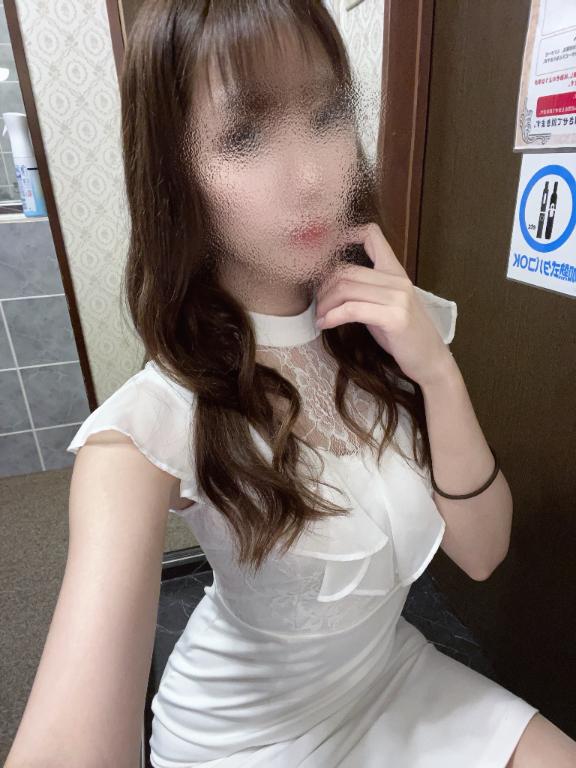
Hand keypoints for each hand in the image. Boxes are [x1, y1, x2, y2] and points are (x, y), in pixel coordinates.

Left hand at [315, 222, 454, 387]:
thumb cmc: (403, 335)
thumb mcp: (384, 305)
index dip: (346, 235)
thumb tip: (331, 285)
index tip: (325, 254)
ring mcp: (398, 298)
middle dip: (323, 287)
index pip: (373, 236)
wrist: (431, 359)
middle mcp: (397, 279)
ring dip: (324, 304)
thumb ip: (365, 290)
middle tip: (316, 305)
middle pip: (346, 269)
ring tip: (320, 317)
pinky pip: (352, 310)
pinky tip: (325, 324)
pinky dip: (333, 317)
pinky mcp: (395, 318)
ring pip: (345, 288)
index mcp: (395, 271)